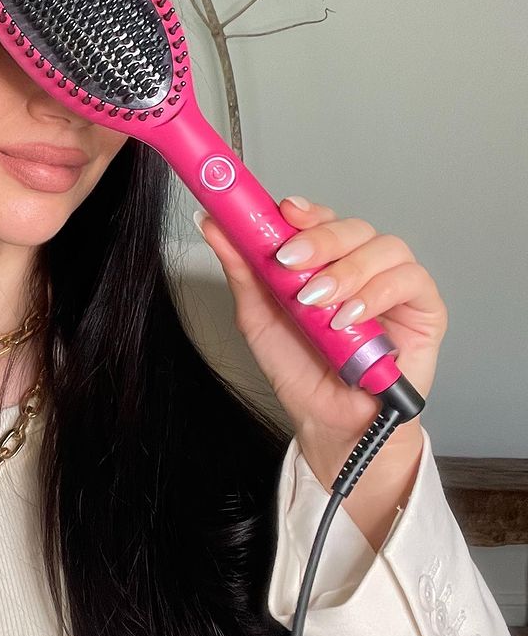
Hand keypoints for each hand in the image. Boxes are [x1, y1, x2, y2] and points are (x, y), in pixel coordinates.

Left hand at [193, 195, 446, 492]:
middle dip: (320, 239)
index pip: (321, 219)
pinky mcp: (425, 308)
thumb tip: (211, 223)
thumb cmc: (302, 371)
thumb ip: (242, 269)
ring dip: (347, 270)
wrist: (329, 423)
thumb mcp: (259, 317)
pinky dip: (378, 293)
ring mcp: (395, 284)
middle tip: (291, 262)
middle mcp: (362, 266)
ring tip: (319, 303)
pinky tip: (351, 316)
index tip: (283, 213)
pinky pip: (411, 280)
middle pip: (353, 227)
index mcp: (326, 261)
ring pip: (384, 247)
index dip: (305, 211)